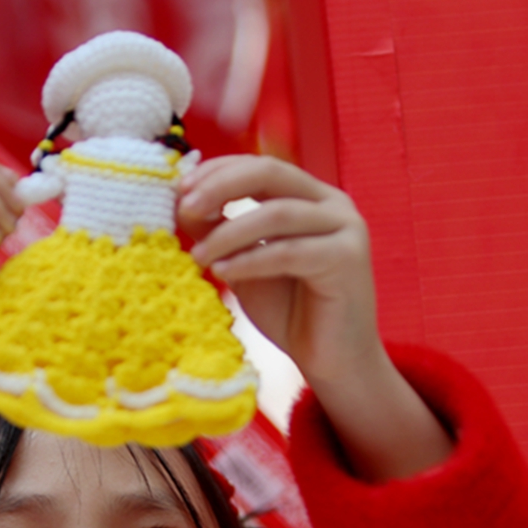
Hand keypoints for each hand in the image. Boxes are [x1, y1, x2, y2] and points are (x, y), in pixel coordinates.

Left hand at [178, 155, 379, 389]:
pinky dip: (250, 260)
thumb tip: (182, 204)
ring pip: (277, 214)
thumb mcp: (244, 264)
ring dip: (229, 232)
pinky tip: (222, 273)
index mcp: (309, 197)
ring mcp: (345, 227)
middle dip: (221, 186)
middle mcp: (332, 203)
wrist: (331, 360)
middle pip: (271, 173)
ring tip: (198, 257)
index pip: (260, 166)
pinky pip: (289, 252)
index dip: (218, 171)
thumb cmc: (289, 312)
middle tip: (184, 207)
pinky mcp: (348, 258)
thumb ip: (221, 232)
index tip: (179, 187)